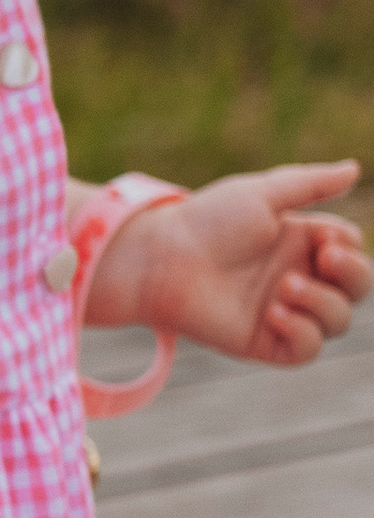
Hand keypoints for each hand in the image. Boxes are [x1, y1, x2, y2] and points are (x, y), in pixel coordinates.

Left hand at [95, 162, 369, 365]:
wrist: (163, 257)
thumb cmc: (207, 221)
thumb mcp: (263, 194)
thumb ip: (312, 184)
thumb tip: (355, 168)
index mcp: (300, 243)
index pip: (351, 251)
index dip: (348, 246)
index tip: (325, 236)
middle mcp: (297, 278)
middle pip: (355, 288)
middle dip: (354, 273)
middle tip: (326, 257)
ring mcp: (282, 312)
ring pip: (336, 322)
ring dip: (323, 302)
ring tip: (285, 286)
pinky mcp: (264, 342)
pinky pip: (306, 350)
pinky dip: (303, 332)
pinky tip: (276, 312)